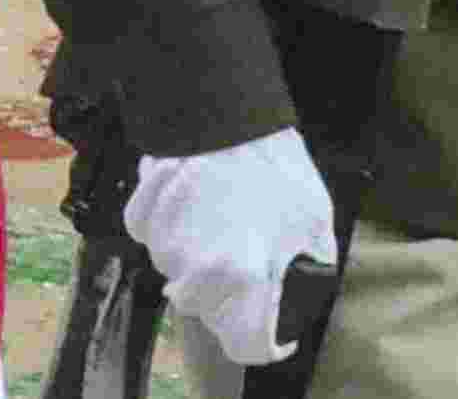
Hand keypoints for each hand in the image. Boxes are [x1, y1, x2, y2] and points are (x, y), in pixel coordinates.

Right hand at [127, 130, 337, 366]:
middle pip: (211, 315)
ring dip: (200, 268)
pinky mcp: (142, 219)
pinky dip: (173, 237)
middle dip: (232, 301)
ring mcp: (163, 246)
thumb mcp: (315, 223)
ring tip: (223, 225)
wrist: (224, 111)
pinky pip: (157, 247)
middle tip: (252, 261)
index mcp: (243, 279)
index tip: (275, 326)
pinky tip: (193, 207)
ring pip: (181, 280)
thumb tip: (295, 296)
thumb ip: (309, 272)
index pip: (246, 346)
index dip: (266, 342)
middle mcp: (196, 273)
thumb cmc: (275, 167)